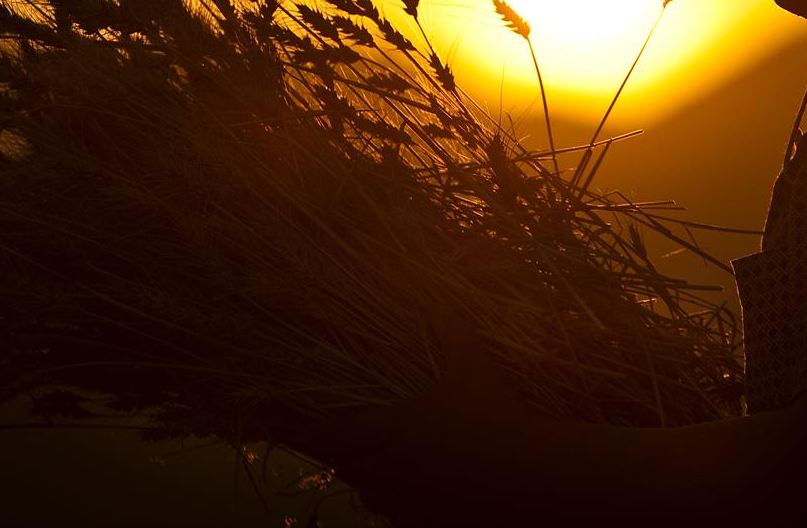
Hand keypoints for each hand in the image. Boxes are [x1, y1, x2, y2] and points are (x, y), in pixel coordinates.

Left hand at [269, 305, 537, 520]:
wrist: (529, 479)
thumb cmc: (495, 418)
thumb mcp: (472, 369)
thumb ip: (453, 334)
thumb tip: (442, 302)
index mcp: (388, 430)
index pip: (327, 432)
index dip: (301, 427)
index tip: (277, 421)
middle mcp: (387, 469)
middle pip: (343, 462)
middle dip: (335, 447)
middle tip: (330, 434)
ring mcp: (404, 500)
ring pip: (366, 490)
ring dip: (362, 474)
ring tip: (370, 459)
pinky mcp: (424, 521)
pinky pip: (394, 513)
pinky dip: (391, 499)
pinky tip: (408, 488)